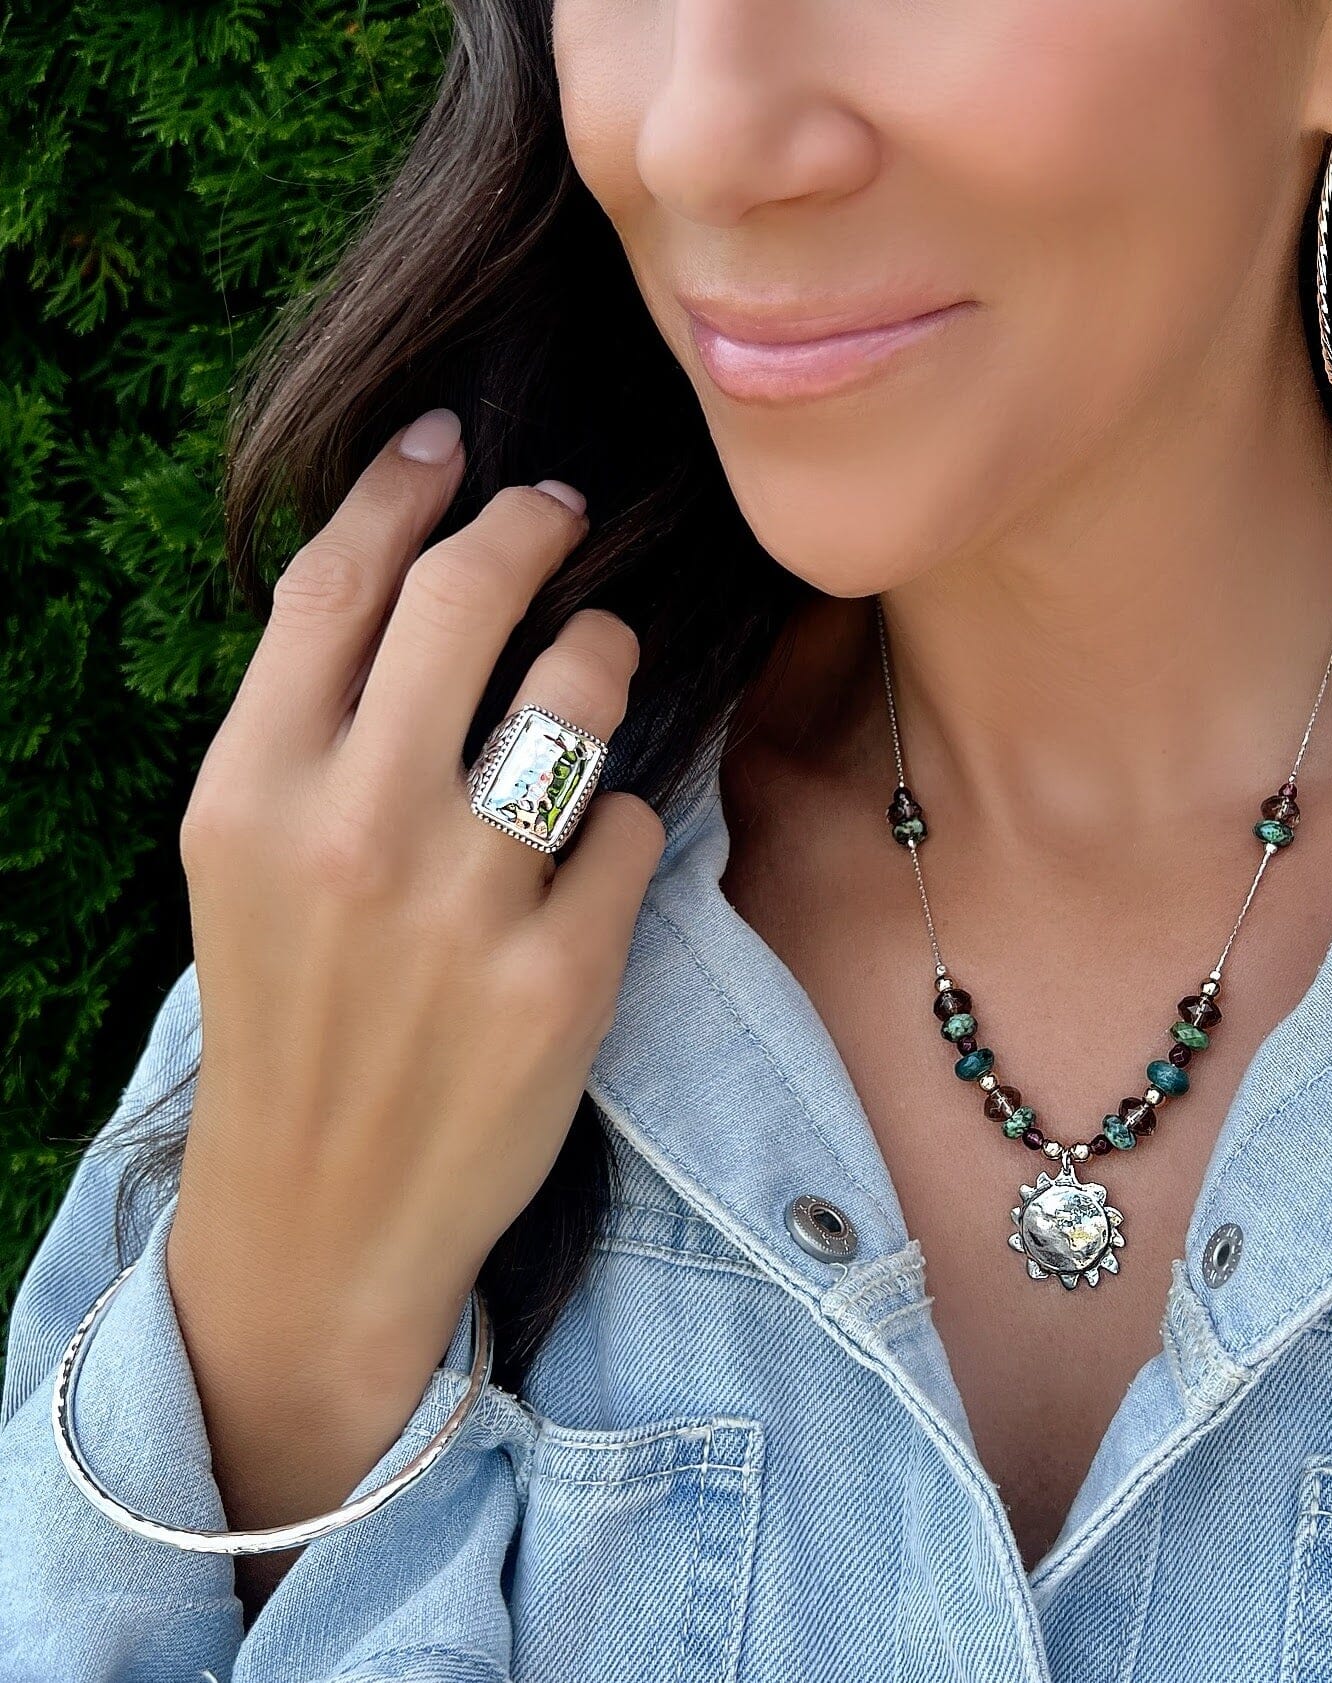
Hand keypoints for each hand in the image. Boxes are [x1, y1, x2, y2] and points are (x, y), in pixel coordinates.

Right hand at [163, 407, 664, 1540]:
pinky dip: (626, 824)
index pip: (335, 580)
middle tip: (557, 511)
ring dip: (602, 657)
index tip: (452, 442)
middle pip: (465, 595)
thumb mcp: (245, 863)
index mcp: (250, 791)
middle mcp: (350, 832)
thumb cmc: (291, 1018)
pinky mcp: (561, 979)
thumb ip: (309, 726)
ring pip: (579, 689)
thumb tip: (404, 571)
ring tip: (595, 669)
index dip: (403, 484)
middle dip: (529, 524)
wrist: (319, 1215)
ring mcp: (462, 907)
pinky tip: (592, 862)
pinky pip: (635, 824)